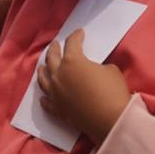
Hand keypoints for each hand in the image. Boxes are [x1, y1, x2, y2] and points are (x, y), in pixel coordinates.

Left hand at [37, 30, 130, 144]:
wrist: (111, 120)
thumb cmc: (113, 91)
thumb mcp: (110, 70)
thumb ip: (97, 66)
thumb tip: (91, 71)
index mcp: (72, 62)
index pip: (72, 44)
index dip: (76, 36)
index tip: (79, 33)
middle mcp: (59, 75)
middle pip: (52, 58)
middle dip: (54, 49)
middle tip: (55, 44)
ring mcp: (55, 93)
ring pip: (43, 79)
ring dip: (42, 71)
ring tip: (42, 67)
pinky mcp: (58, 110)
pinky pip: (47, 102)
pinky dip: (44, 98)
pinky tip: (43, 97)